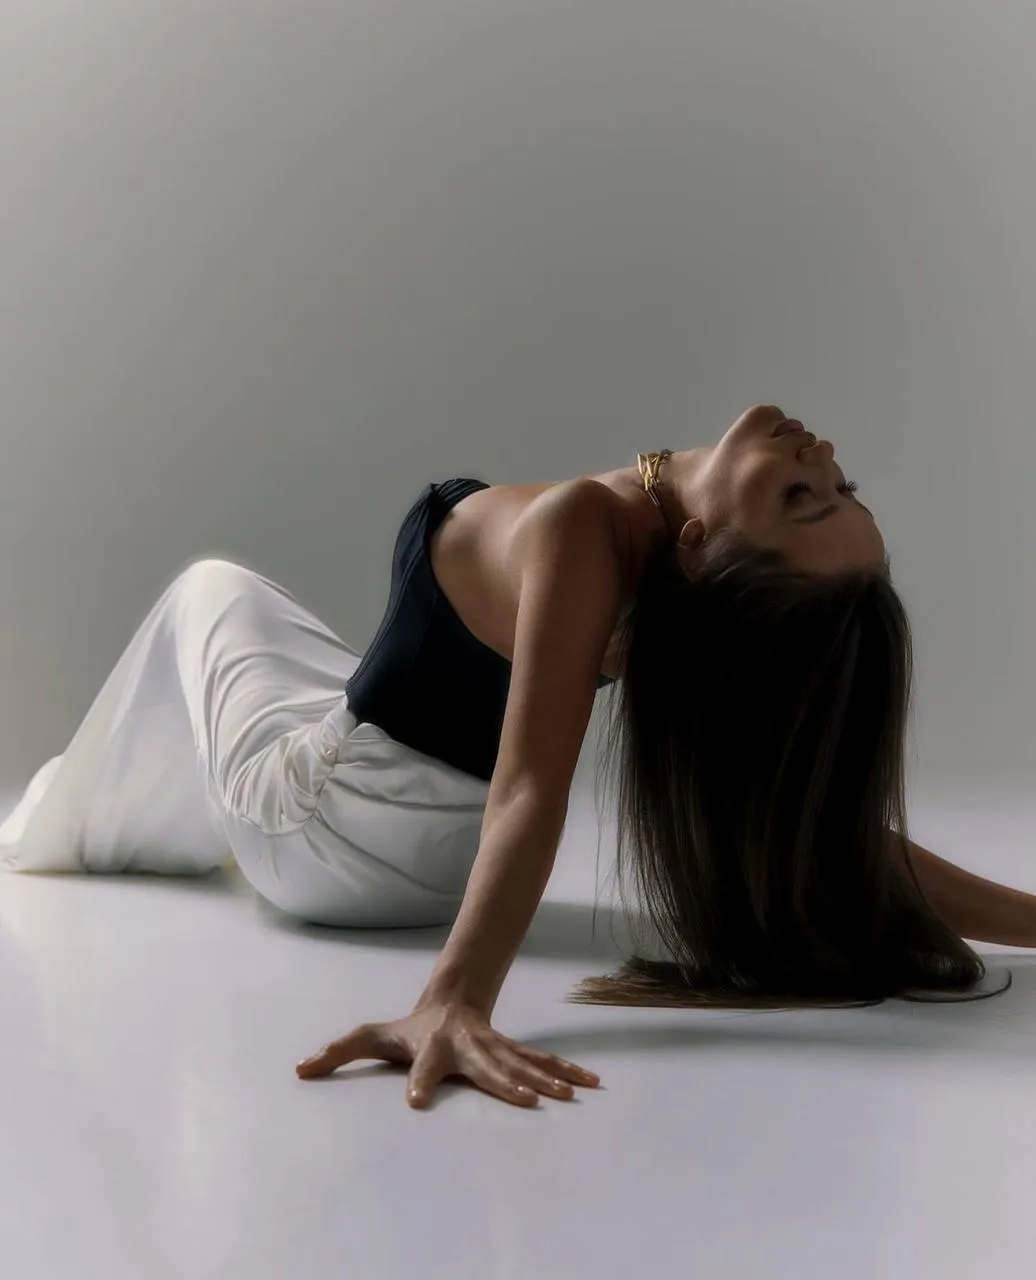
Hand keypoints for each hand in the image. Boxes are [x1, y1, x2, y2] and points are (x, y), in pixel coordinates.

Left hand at [295, 1001, 599, 1108]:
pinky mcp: (513, 1053)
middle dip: (508, 1083)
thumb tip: (300, 1068)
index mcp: (433, 1048)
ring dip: (548, 1079)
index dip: (417, 1082)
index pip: (422, 1066)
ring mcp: (495, 1048)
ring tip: (570, 1094)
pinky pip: (542, 1063)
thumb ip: (338, 1051)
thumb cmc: (408, 1026)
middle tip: (528, 1100)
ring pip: (524, 1064)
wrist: (452, 996)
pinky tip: (590, 1083)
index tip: (414, 1101)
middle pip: (488, 1067)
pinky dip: (567, 1071)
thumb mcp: (373, 1036)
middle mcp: (468, 1047)